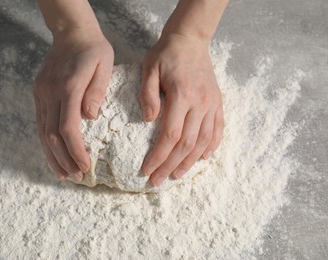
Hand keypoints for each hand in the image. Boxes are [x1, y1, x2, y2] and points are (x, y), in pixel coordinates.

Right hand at [34, 28, 113, 180]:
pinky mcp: (39, 93)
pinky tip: (53, 155)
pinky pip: (41, 123)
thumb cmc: (93, 49)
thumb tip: (90, 117)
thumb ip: (97, 91)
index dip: (75, 150)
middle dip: (65, 159)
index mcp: (69, 87)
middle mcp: (51, 93)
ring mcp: (42, 94)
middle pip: (52, 135)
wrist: (71, 32)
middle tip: (77, 177)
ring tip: (64, 174)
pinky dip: (46, 143)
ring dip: (53, 156)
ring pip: (43, 132)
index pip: (68, 127)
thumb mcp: (104, 65)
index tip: (86, 166)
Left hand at [139, 33, 223, 185]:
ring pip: (203, 141)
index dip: (158, 156)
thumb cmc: (166, 54)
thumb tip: (149, 120)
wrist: (190, 40)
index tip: (147, 170)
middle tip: (157, 180)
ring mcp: (212, 104)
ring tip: (177, 175)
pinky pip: (218, 130)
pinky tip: (202, 159)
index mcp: (182, 95)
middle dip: (170, 165)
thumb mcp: (149, 69)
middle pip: (187, 144)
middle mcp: (200, 103)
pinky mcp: (218, 103)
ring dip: (190, 162)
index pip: (170, 135)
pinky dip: (211, 147)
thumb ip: (147, 94)